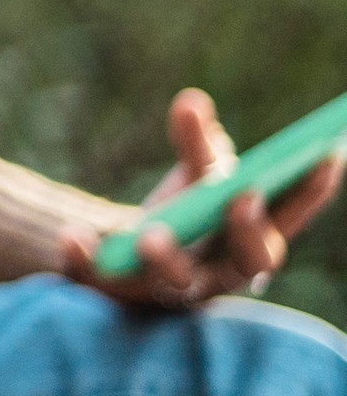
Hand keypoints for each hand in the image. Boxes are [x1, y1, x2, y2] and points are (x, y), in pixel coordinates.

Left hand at [65, 86, 345, 308]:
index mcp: (250, 241)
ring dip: (166, 260)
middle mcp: (220, 273)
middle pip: (247, 262)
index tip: (326, 156)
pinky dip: (86, 260)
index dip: (310, 193)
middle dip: (248, 233)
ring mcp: (171, 289)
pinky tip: (74, 236)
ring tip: (149, 234)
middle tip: (240, 199)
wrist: (128, 253)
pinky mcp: (117, 294)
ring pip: (176, 285)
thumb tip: (191, 101)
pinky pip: (101, 283)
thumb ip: (198, 143)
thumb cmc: (187, 211)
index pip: (289, 220)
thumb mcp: (197, 173)